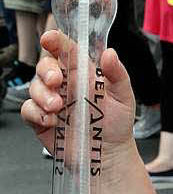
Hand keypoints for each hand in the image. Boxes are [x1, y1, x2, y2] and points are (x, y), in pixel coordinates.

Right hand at [21, 30, 136, 167]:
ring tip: (58, 107)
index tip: (49, 39)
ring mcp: (52, 102)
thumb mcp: (124, 97)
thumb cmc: (117, 124)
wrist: (110, 154)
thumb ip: (117, 74)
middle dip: (46, 70)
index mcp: (83, 74)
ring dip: (42, 94)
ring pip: (34, 87)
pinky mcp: (42, 120)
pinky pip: (28, 110)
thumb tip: (109, 53)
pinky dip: (36, 113)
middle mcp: (65, 85)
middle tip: (56, 81)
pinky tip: (51, 121)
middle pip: (44, 66)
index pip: (66, 51)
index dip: (55, 41)